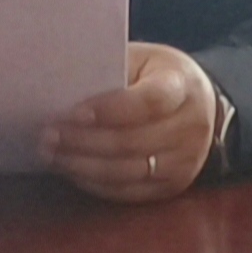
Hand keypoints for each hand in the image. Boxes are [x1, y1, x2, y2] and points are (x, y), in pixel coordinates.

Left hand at [41, 42, 222, 201]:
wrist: (202, 107)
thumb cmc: (159, 77)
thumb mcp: (144, 60)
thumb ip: (113, 70)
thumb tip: (63, 85)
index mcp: (183, 86)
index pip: (149, 102)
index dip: (110, 109)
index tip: (73, 113)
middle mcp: (190, 128)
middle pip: (132, 142)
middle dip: (84, 141)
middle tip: (48, 135)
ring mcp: (185, 163)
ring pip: (126, 172)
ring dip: (83, 165)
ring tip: (51, 154)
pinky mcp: (173, 188)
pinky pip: (128, 192)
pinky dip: (94, 183)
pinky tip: (71, 171)